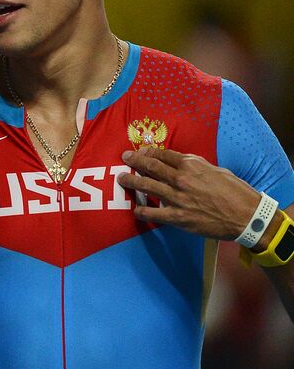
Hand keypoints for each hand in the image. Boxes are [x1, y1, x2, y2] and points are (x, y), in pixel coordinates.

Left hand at [118, 148, 259, 239]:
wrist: (247, 216)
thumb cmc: (236, 192)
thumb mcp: (217, 170)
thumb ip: (197, 166)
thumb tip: (181, 163)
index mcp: (192, 165)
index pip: (163, 154)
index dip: (148, 152)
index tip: (140, 151)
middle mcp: (181, 179)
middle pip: (150, 167)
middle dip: (134, 161)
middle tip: (124, 158)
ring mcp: (177, 198)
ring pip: (146, 186)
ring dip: (131, 181)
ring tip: (121, 178)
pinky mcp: (177, 217)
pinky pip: (152, 213)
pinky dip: (141, 211)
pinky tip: (136, 209)